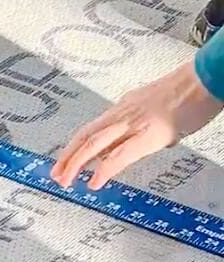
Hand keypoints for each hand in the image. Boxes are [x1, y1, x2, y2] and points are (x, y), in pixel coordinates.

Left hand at [51, 61, 221, 190]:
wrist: (204, 80)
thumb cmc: (189, 93)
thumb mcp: (156, 109)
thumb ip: (143, 128)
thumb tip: (138, 146)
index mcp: (125, 107)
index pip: (92, 129)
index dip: (75, 146)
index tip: (64, 161)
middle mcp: (123, 113)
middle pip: (86, 135)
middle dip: (67, 156)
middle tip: (55, 174)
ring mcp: (134, 123)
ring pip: (94, 143)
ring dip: (76, 163)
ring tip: (65, 181)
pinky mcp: (148, 134)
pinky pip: (120, 155)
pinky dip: (104, 170)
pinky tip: (94, 182)